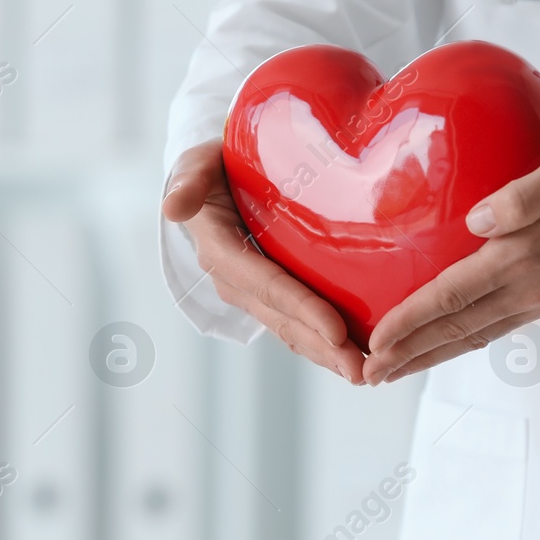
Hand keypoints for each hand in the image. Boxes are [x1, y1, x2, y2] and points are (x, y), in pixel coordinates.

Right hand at [163, 140, 364, 383]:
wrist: (214, 176)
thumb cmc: (211, 166)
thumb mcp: (196, 166)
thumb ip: (188, 182)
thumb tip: (173, 206)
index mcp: (221, 251)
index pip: (267, 284)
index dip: (301, 307)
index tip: (337, 330)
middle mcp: (236, 280)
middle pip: (283, 318)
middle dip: (323, 347)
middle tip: (364, 371)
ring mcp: (252, 291)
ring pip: (292, 328)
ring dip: (327, 354)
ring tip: (366, 373)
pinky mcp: (269, 292)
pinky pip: (296, 321)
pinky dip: (324, 342)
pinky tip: (355, 354)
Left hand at [361, 138, 539, 384]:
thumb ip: (526, 194)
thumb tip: (479, 219)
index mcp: (527, 256)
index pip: (453, 295)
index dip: (411, 321)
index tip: (375, 342)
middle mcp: (532, 287)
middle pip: (457, 328)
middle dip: (409, 353)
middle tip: (365, 374)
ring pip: (475, 334)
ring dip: (432, 354)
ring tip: (393, 370)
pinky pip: (496, 327)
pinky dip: (462, 341)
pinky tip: (444, 343)